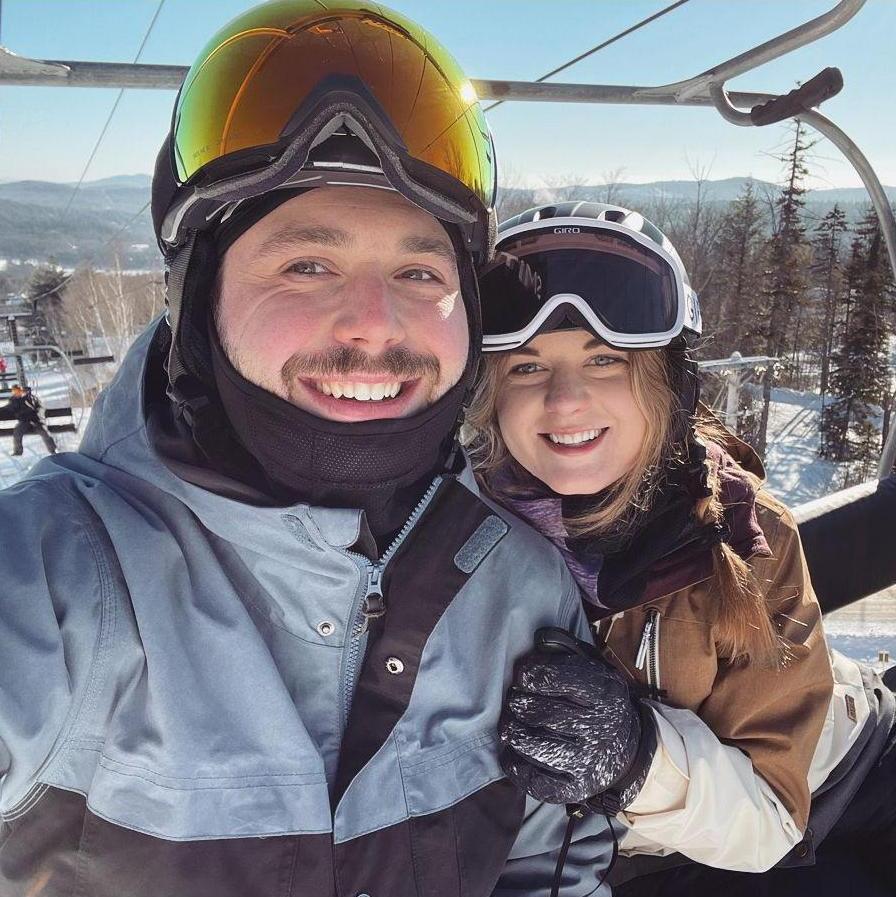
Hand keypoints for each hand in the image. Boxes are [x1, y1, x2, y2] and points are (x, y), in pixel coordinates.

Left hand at [499, 628, 655, 808]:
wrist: (627, 749)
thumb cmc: (598, 702)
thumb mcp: (594, 669)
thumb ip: (567, 650)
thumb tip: (537, 639)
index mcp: (605, 693)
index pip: (557, 678)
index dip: (531, 672)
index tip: (522, 674)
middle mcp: (600, 729)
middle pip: (542, 713)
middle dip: (518, 703)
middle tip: (513, 699)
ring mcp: (588, 762)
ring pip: (537, 747)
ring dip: (513, 732)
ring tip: (509, 724)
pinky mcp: (576, 788)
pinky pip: (537, 782)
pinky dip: (515, 766)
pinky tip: (510, 752)